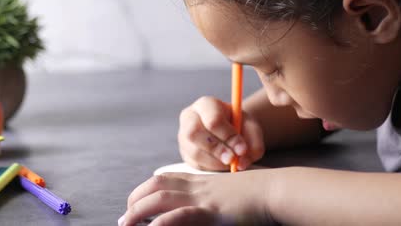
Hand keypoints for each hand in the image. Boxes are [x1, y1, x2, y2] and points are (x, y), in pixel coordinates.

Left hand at [120, 171, 275, 225]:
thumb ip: (209, 198)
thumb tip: (198, 210)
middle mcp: (196, 186)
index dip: (145, 189)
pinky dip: (164, 222)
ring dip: (139, 210)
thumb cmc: (256, 193)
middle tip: (125, 218)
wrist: (275, 189)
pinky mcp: (212, 212)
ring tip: (127, 224)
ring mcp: (203, 198)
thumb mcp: (227, 192)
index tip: (135, 202)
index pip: (164, 179)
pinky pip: (182, 215)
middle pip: (156, 186)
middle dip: (135, 201)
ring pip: (161, 198)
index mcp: (199, 181)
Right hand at [178, 96, 264, 170]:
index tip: (242, 149)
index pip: (212, 120)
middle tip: (232, 159)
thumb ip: (253, 142)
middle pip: (194, 133)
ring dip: (215, 162)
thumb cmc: (240, 125)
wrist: (229, 129)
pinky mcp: (184, 153)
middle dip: (216, 149)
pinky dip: (211, 168)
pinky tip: (221, 164)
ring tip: (230, 163)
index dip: (228, 136)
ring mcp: (183, 136)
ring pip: (194, 152)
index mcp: (206, 104)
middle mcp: (189, 117)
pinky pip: (194, 164)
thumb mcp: (251, 128)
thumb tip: (240, 163)